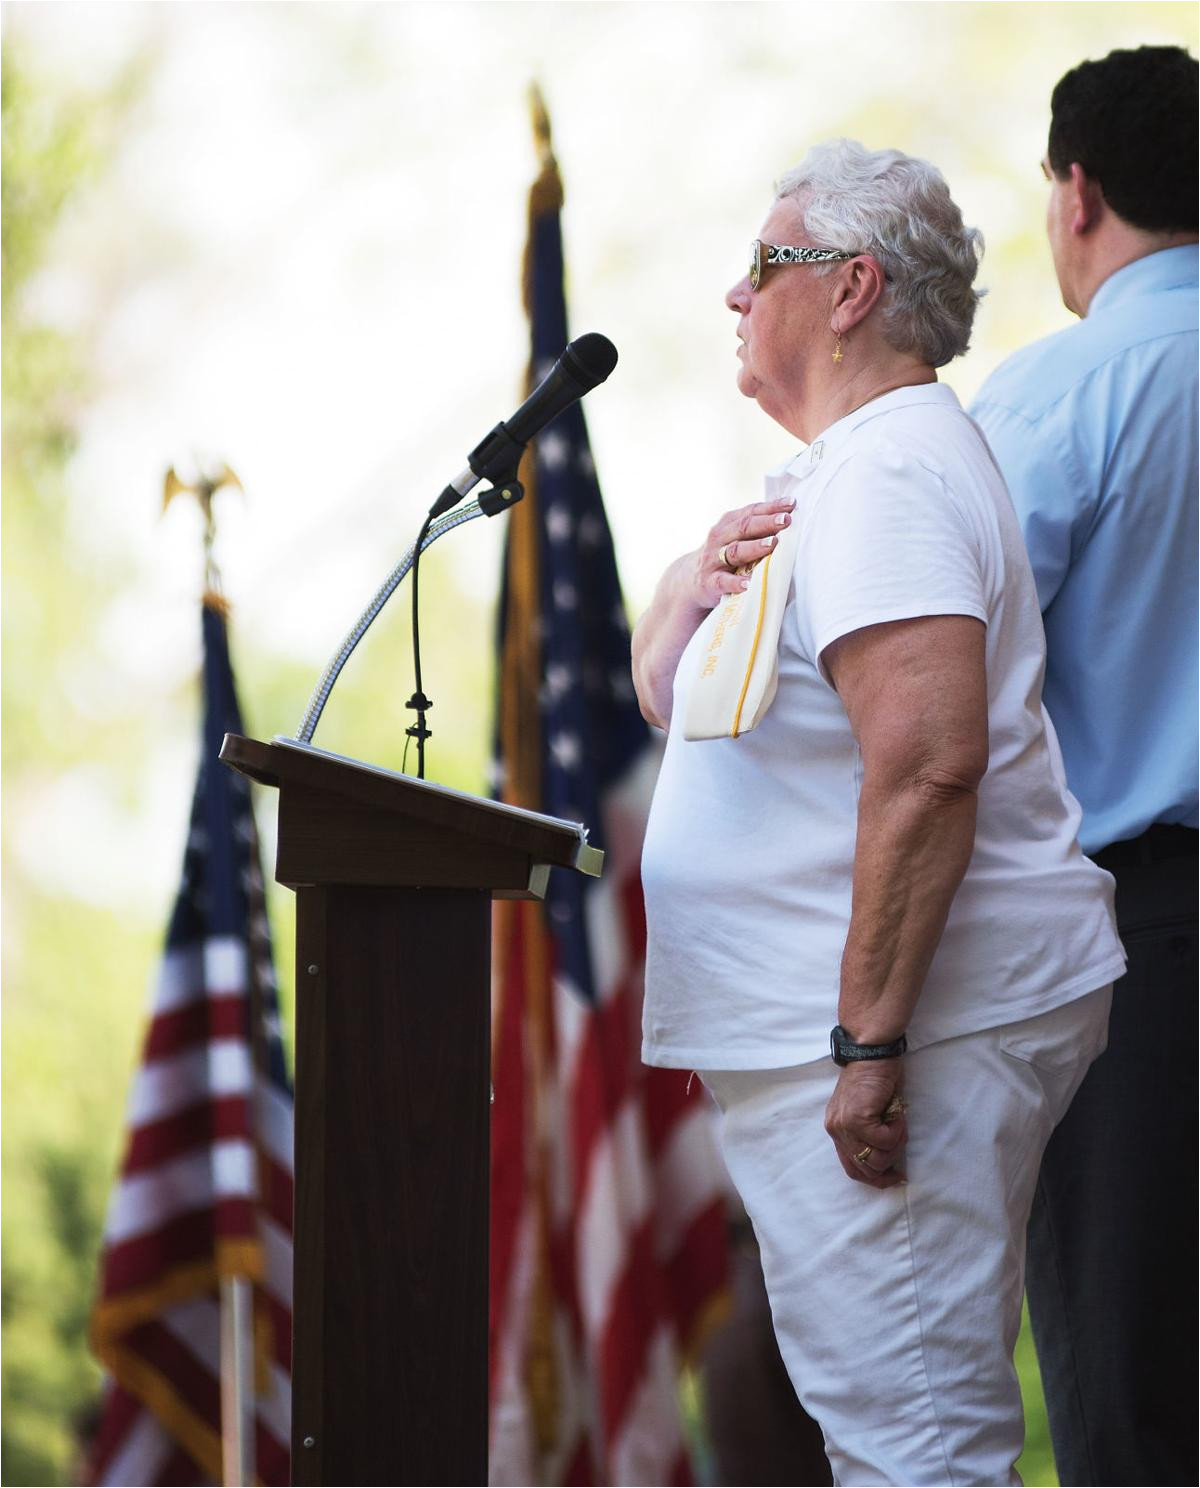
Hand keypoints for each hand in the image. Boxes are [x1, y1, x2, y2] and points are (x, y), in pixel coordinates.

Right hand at [691, 495, 794, 607]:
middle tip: (786, 520)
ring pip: (735, 552)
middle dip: (766, 523)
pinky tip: (749, 583)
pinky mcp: (710, 583)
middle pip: (744, 528)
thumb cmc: (722, 555)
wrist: (690, 579)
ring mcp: (713, 560)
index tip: (791, 503)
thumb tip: (790, 516)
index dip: (771, 507)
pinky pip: (723, 582)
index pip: (751, 512)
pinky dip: (736, 582)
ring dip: (754, 547)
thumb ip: (755, 528)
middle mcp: (719, 538)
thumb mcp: (734, 537)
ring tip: (773, 544)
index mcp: (728, 524)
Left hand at [824, 1059, 907, 1188]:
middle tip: (901, 1140)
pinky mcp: (857, 1119)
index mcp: (836, 1129)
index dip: (875, 1177)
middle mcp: (836, 1130)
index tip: (895, 1176)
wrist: (870, 1051)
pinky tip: (897, 1114)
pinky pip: (885, 1142)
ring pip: (877, 1159)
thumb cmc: (875, 1077)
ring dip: (895, 1145)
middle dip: (890, 1162)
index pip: (852, 1168)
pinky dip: (897, 1132)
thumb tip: (888, 1162)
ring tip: (898, 1122)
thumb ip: (870, 1134)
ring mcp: (844, 1126)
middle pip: (865, 1169)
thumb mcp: (868, 1111)